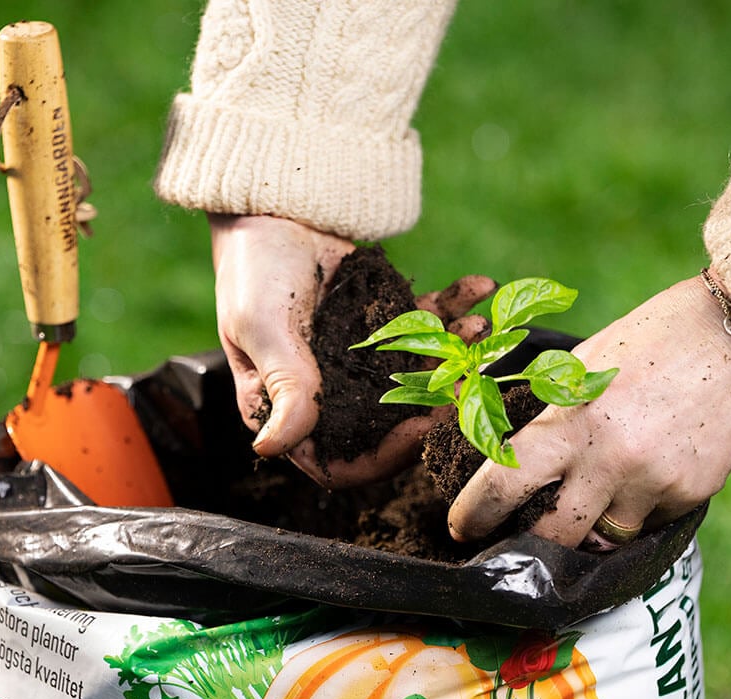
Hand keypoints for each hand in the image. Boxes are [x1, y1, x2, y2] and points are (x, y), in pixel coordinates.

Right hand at [209, 213, 493, 486]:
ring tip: (479, 328)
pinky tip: (478, 288)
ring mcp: (362, 360)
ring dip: (455, 354)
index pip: (340, 461)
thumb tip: (273, 449)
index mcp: (288, 409)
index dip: (384, 455)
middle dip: (436, 405)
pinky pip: (426, 327)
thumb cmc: (252, 269)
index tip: (422, 427)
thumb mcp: (261, 328)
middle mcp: (329, 394)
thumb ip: (283, 385)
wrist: (274, 204)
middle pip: (391, 424)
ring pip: (418, 374)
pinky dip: (455, 310)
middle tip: (471, 382)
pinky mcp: (385, 323)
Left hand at [447, 271, 730, 547]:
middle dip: (530, 541)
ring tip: (588, 508)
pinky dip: (638, 512)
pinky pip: (649, 523)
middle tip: (518, 541)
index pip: (502, 482)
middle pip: (550, 533)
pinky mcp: (692, 495)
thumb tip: (511, 442)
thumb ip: (552, 407)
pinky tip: (647, 478)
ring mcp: (652, 483)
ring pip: (603, 539)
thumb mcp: (588, 360)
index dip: (475, 514)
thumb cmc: (658, 334)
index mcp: (570, 418)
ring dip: (589, 531)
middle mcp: (607, 459)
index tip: (462, 527)